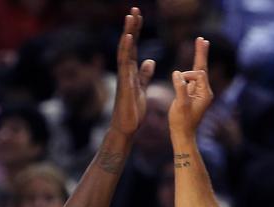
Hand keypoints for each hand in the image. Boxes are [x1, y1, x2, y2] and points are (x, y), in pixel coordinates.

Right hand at [110, 7, 155, 135]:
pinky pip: (125, 64)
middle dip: (131, 27)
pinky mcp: (125, 84)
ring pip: (125, 51)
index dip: (136, 32)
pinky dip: (126, 50)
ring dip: (128, 33)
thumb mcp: (142, 88)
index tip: (138, 16)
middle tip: (134, 9)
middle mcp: (125, 71)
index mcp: (131, 72)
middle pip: (128, 45)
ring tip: (130, 17)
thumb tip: (149, 61)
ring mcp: (124, 76)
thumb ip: (144, 75)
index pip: (134, 48)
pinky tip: (129, 38)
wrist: (126, 128)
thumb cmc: (133, 111)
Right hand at [169, 37, 213, 137]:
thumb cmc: (182, 122)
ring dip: (198, 57)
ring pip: (198, 71)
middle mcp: (204, 92)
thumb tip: (177, 73)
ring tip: (201, 42)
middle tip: (203, 39)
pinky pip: (192, 78)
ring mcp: (199, 93)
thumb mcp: (180, 105)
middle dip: (201, 53)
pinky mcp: (192, 95)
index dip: (187, 75)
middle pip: (202, 68)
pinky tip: (196, 58)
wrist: (182, 135)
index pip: (199, 74)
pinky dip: (192, 67)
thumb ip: (180, 88)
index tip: (178, 83)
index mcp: (205, 93)